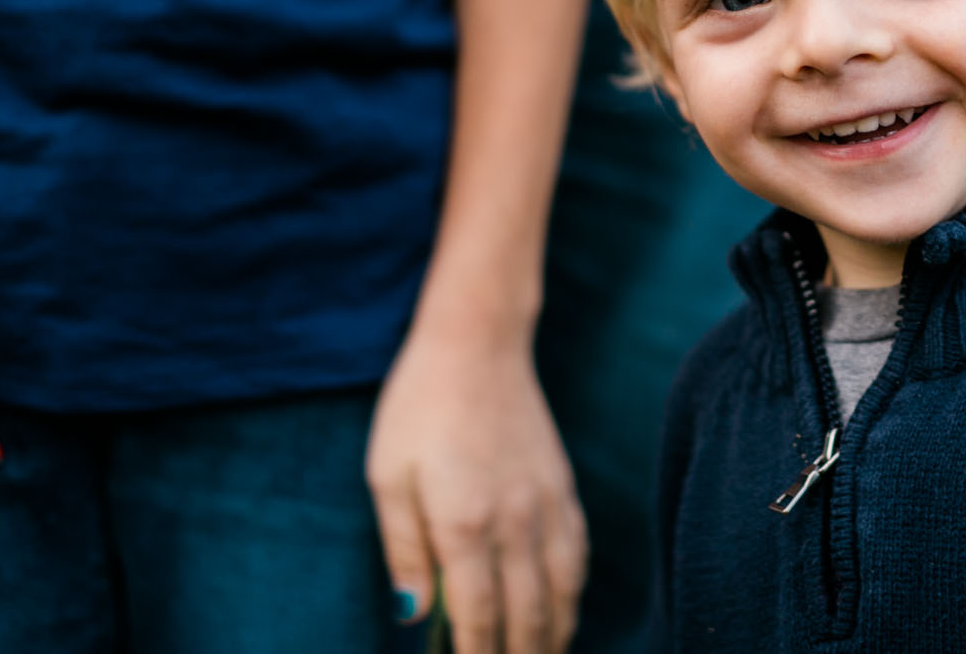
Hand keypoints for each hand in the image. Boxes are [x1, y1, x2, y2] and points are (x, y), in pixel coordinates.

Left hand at [366, 324, 585, 653]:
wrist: (478, 342)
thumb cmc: (419, 406)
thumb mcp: (388, 476)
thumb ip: (404, 549)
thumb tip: (414, 612)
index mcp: (464, 522)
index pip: (477, 615)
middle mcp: (515, 521)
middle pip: (527, 613)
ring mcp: (547, 503)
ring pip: (563, 590)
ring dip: (554, 635)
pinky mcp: (563, 485)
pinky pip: (577, 554)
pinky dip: (574, 592)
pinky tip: (565, 608)